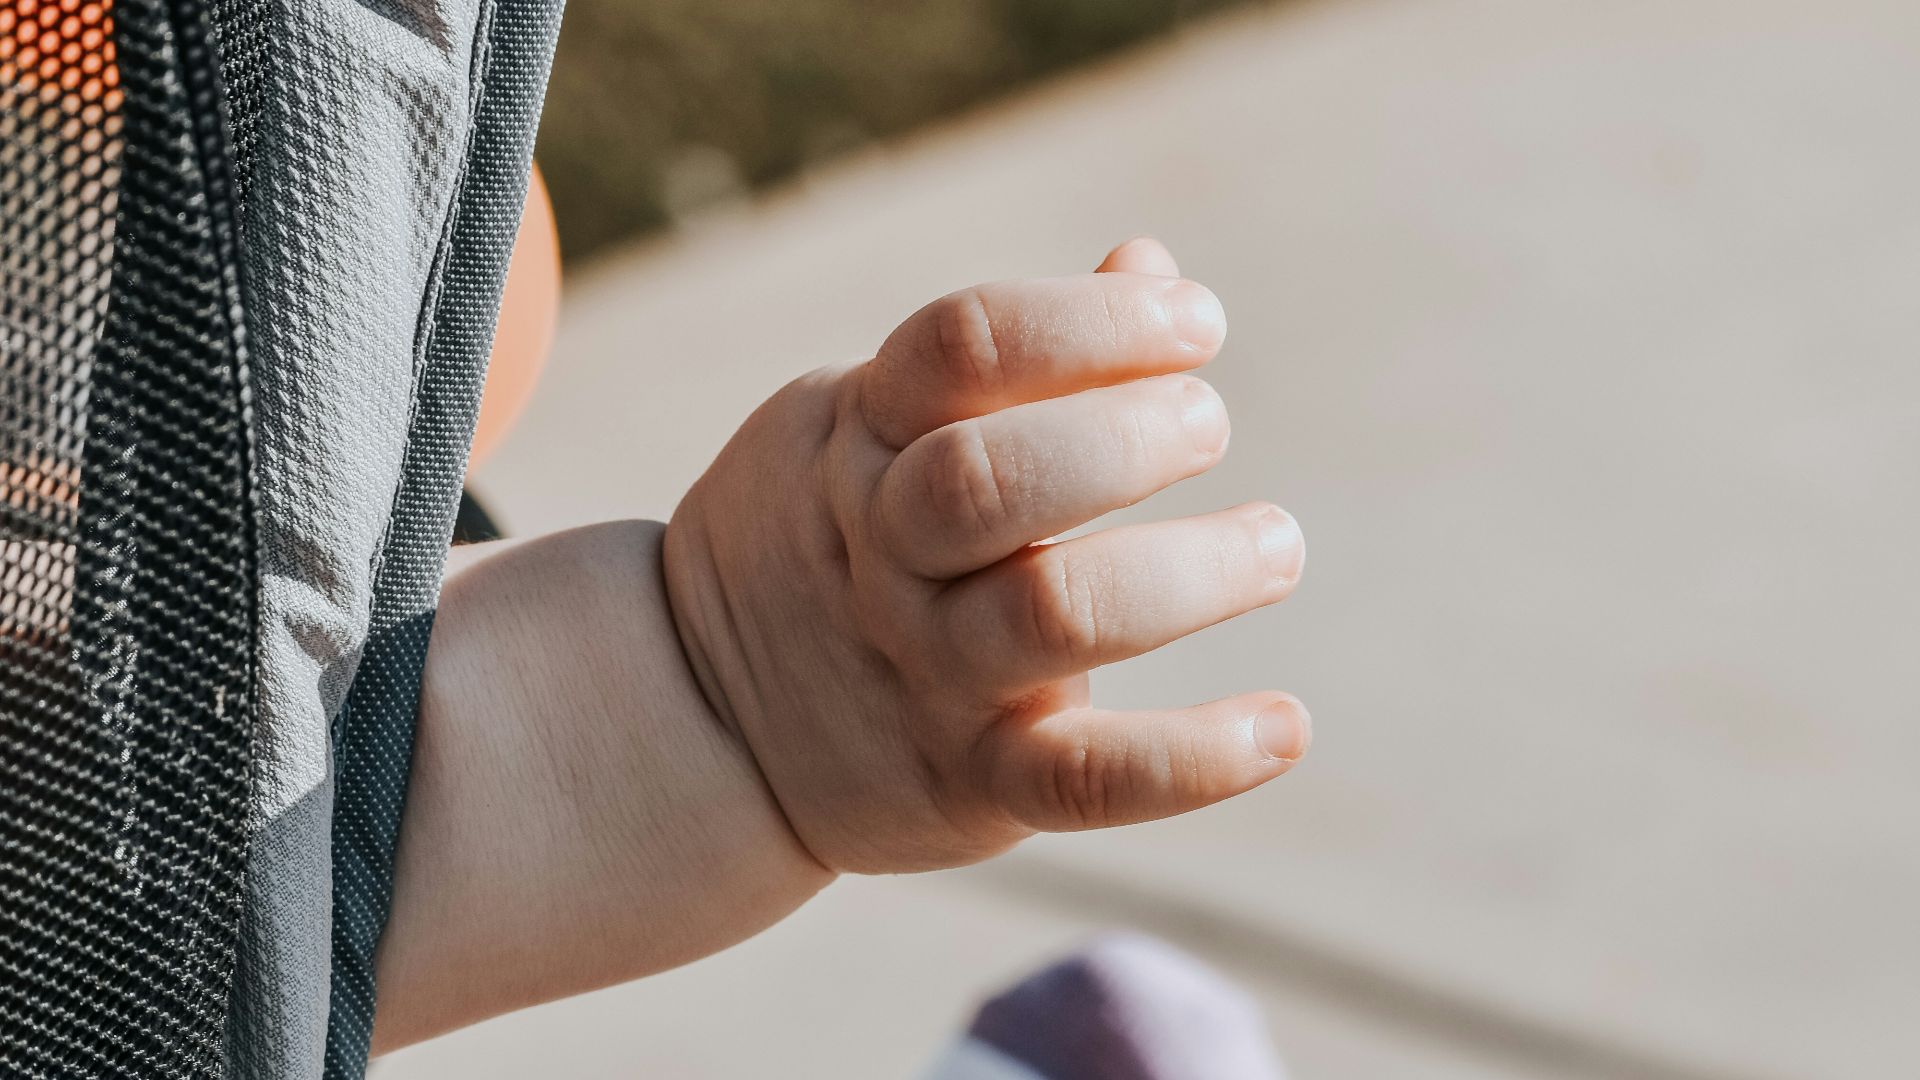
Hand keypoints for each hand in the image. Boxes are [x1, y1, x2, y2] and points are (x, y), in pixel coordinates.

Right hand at [663, 238, 1307, 874]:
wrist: (705, 717)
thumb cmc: (830, 535)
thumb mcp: (872, 418)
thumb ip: (1004, 357)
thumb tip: (1151, 263)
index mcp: (863, 438)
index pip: (964, 343)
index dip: (1091, 319)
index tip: (1197, 322)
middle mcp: (887, 551)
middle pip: (992, 478)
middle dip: (1127, 436)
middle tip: (1207, 423)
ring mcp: (925, 670)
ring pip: (1050, 615)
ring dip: (1189, 573)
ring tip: (1275, 544)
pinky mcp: (970, 780)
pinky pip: (1083, 782)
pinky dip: (1193, 761)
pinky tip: (1285, 727)